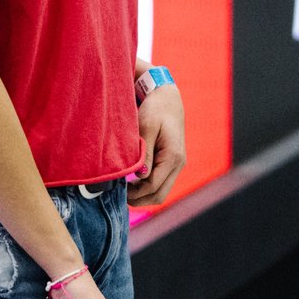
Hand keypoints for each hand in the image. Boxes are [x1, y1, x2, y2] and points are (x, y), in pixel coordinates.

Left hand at [128, 83, 185, 207]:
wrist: (168, 99)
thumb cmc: (155, 110)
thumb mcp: (147, 128)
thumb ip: (145, 153)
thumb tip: (140, 176)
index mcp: (173, 157)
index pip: (153, 186)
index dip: (135, 193)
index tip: (119, 190)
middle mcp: (179, 164)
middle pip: (160, 195)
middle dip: (140, 199)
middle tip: (121, 195)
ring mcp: (177, 165)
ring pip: (161, 191)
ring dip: (144, 194)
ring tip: (125, 189)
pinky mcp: (172, 163)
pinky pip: (161, 182)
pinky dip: (148, 187)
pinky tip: (134, 181)